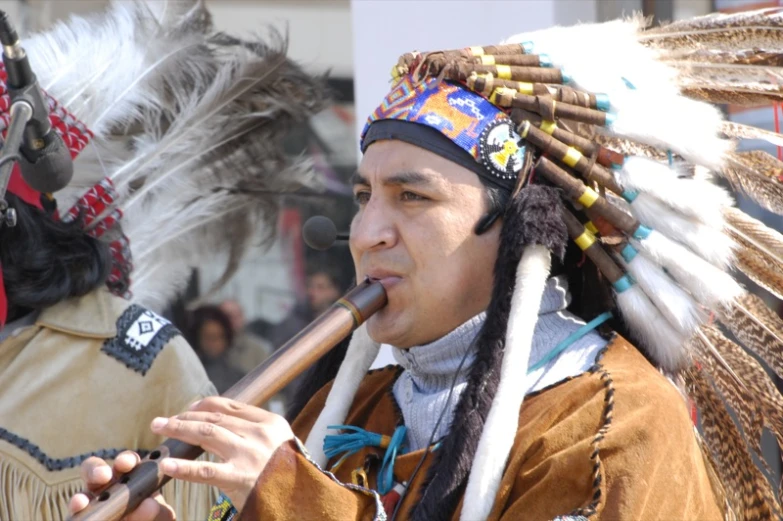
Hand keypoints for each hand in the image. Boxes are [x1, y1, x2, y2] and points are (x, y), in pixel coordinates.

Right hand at [68, 451, 174, 520]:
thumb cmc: (153, 519)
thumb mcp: (161, 516)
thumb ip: (158, 511)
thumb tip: (148, 505)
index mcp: (132, 478)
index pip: (127, 463)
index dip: (126, 460)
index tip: (126, 464)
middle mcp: (109, 487)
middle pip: (97, 471)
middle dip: (97, 470)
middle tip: (103, 476)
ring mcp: (93, 504)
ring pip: (81, 496)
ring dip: (80, 497)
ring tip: (80, 503)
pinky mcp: (82, 518)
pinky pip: (76, 517)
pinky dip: (76, 515)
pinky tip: (79, 513)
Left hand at [150, 396, 293, 511]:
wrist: (304, 501)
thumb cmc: (288, 475)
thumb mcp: (279, 445)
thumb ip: (256, 433)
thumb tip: (223, 423)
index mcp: (269, 422)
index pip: (230, 407)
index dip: (204, 405)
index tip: (188, 409)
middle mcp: (258, 433)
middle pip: (214, 418)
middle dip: (184, 417)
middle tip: (162, 422)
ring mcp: (248, 454)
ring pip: (206, 433)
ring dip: (179, 429)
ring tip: (159, 428)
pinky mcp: (240, 478)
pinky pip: (206, 470)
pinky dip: (184, 467)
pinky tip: (168, 465)